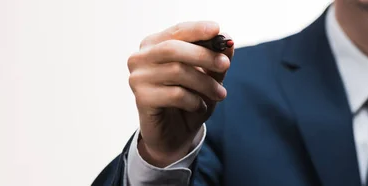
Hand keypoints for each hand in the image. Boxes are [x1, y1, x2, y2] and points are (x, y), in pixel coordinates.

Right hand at [127, 21, 232, 166]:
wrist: (176, 135)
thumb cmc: (190, 100)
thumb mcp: (209, 78)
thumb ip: (216, 59)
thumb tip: (228, 39)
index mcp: (155, 45)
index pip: (177, 31)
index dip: (197, 29)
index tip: (217, 29)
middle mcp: (141, 58)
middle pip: (173, 49)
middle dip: (204, 55)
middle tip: (225, 64)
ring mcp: (138, 78)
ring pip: (177, 71)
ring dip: (205, 83)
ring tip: (220, 94)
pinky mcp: (141, 98)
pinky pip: (174, 94)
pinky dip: (194, 100)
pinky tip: (198, 106)